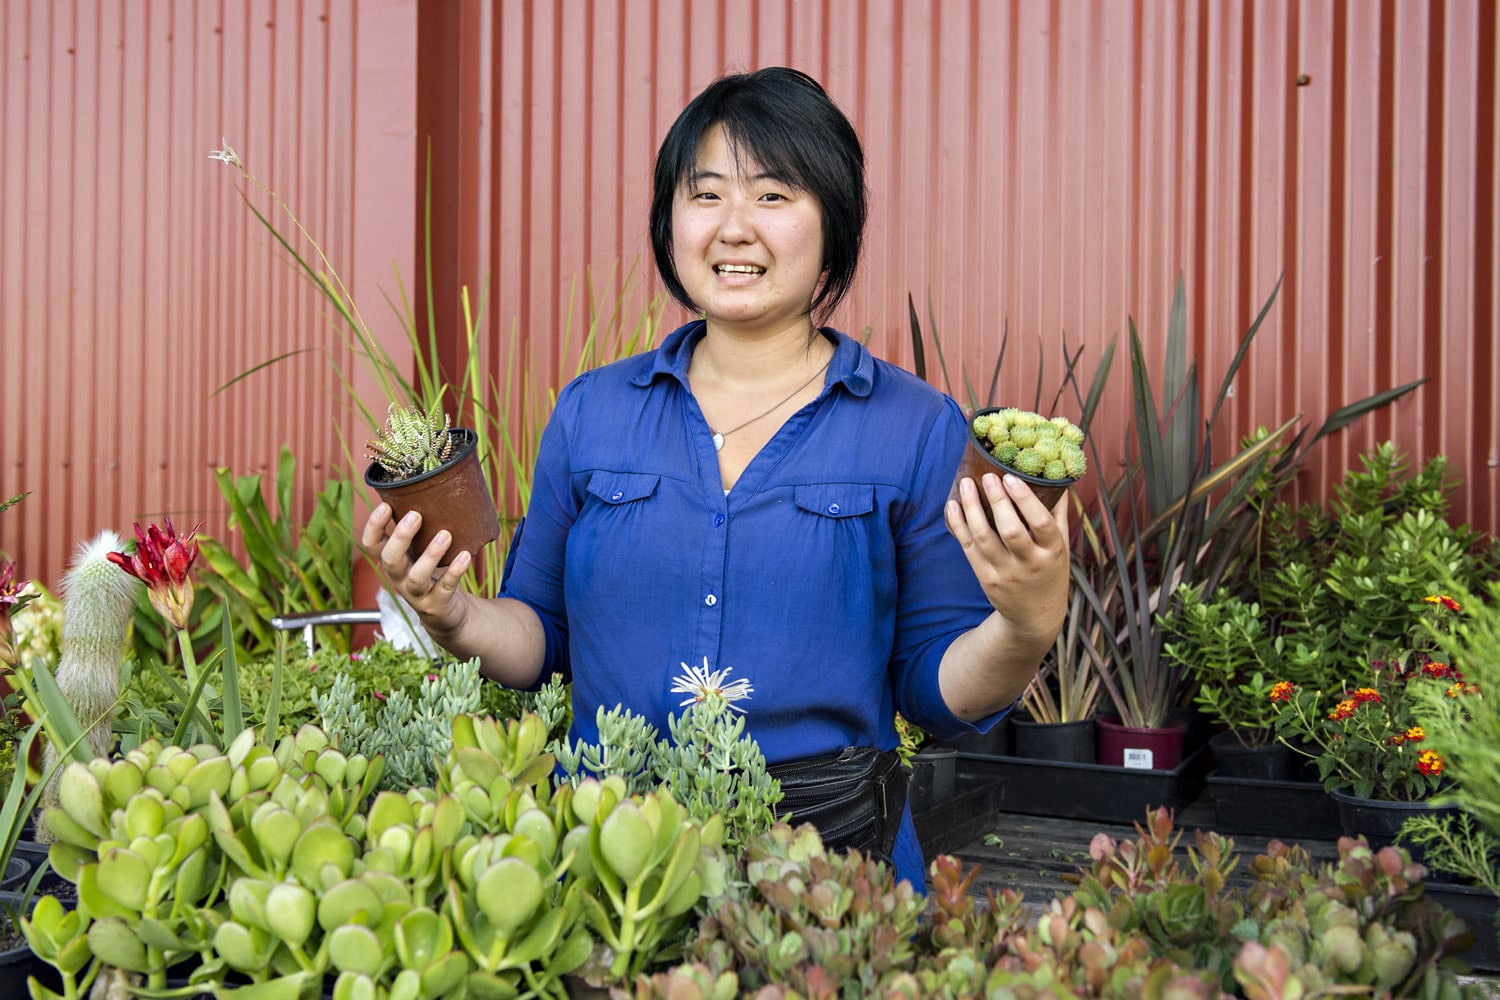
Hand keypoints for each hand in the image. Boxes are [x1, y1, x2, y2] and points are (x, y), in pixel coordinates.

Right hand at [359, 503, 471, 636]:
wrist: (447, 612)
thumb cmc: (432, 573)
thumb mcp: (420, 551)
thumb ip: (421, 528)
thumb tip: (433, 485)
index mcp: (392, 561)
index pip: (371, 544)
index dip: (373, 526)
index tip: (385, 506)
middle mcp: (399, 578)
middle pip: (390, 560)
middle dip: (400, 538)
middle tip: (416, 515)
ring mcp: (417, 594)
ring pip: (416, 577)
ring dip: (430, 555)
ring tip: (445, 535)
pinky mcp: (436, 605)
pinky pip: (444, 589)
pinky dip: (454, 573)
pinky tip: (464, 556)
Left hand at [944, 472, 1070, 641]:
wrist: (1034, 617)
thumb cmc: (1049, 573)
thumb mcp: (1061, 548)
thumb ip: (1057, 514)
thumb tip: (1056, 479)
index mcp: (1053, 552)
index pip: (1041, 523)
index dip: (1025, 500)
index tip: (1011, 478)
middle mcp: (1030, 564)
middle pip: (1011, 530)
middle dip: (997, 501)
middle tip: (987, 477)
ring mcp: (1005, 573)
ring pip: (984, 538)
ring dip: (972, 509)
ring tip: (966, 484)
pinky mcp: (986, 578)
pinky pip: (968, 548)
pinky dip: (958, 525)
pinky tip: (953, 506)